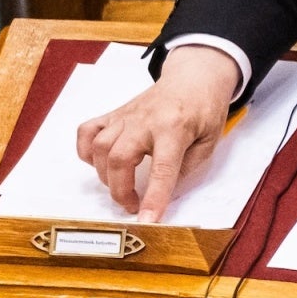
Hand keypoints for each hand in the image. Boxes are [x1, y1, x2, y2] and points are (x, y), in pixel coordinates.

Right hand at [77, 43, 237, 217]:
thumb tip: (162, 191)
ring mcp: (126, 116)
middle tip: (133, 205)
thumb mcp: (210, 140)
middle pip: (118, 159)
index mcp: (175, 128)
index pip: (162, 169)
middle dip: (121, 191)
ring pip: (99, 147)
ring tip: (121, 185)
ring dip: (105, 175)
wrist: (194, 76)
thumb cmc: (205, 109)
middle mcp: (145, 121)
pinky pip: (87, 132)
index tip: (146, 221)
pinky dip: (86, 151)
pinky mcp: (114, 114)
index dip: (153, 197)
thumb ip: (188, 166)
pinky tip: (99, 162)